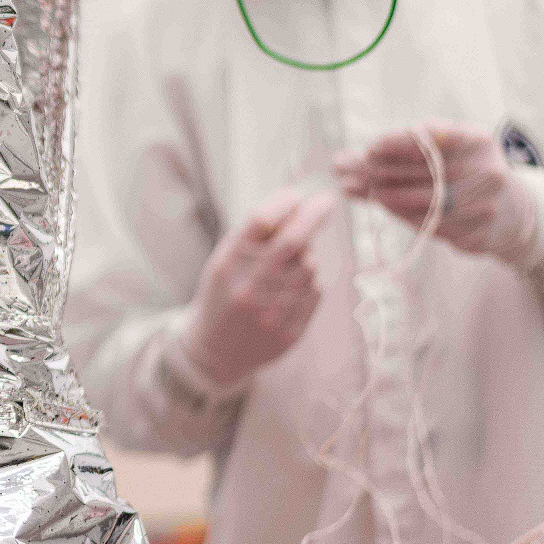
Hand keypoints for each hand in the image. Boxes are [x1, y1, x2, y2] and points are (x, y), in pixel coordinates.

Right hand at [180, 188, 336, 391]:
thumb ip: (255, 236)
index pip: (260, 220)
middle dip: (313, 215)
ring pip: (309, 267)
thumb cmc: (225, 293)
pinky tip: (289, 294)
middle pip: (292, 240)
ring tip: (283, 272)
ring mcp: (270, 311)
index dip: (285, 202)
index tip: (299, 194)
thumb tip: (299, 205)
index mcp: (228, 264)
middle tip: (328, 200)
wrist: (215, 349)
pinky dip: (308, 285)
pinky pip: (314, 292)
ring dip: (304, 261)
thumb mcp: (226, 260)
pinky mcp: (289, 330)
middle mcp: (247, 286)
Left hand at [334, 125, 539, 262]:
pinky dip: (400, 214)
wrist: (509, 212)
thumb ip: (398, 154)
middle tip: (344, 170)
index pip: (436, 137)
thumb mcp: (443, 154)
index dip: (400, 142)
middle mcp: (487, 172)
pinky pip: (431, 225)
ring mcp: (486, 206)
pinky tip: (380, 205)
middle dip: (378, 169)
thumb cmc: (463, 174)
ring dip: (382, 195)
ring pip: (424, 201)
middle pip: (424, 171)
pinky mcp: (477, 234)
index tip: (370, 146)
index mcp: (479, 142)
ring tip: (351, 188)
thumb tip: (343, 160)